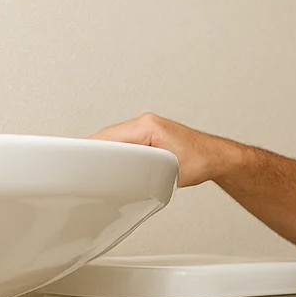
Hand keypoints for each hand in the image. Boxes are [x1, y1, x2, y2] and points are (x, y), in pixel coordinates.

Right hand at [90, 113, 230, 187]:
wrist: (216, 158)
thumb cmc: (200, 161)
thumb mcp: (167, 169)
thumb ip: (140, 168)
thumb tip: (119, 172)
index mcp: (146, 125)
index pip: (109, 136)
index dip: (93, 149)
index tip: (79, 159)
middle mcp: (144, 123)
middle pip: (107, 137)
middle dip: (96, 153)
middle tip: (84, 170)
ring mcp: (145, 129)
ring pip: (114, 140)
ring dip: (106, 154)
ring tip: (96, 169)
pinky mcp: (147, 137)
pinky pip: (124, 144)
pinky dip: (116, 154)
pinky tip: (113, 167)